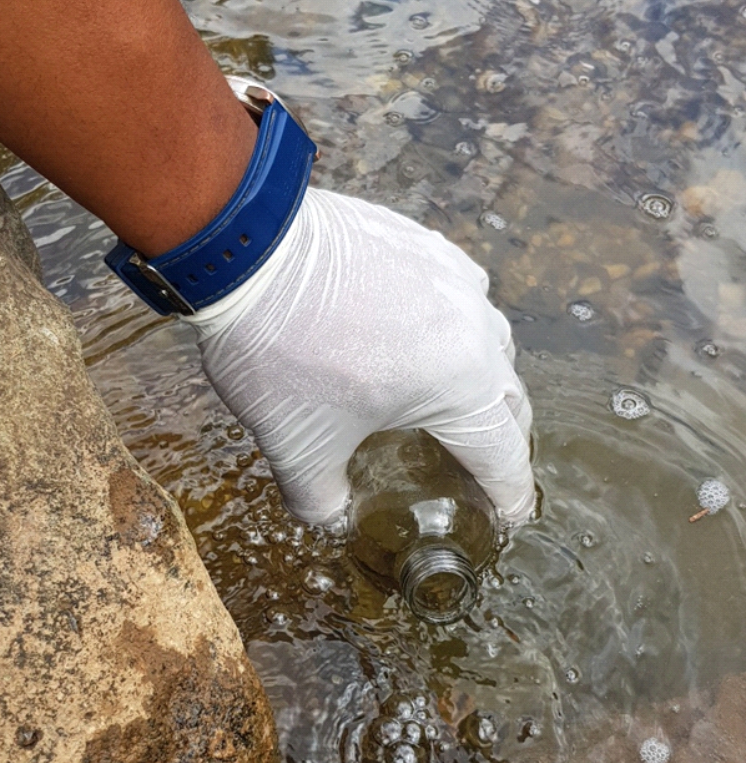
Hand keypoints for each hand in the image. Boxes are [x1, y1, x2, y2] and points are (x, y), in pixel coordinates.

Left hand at [185, 188, 534, 526]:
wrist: (251, 250)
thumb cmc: (281, 354)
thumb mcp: (297, 445)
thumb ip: (319, 498)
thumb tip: (330, 517)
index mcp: (458, 386)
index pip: (501, 454)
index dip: (509, 493)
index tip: (511, 516)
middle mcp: (473, 331)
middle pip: (511, 397)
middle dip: (504, 437)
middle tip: (484, 462)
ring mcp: (454, 279)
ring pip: (494, 340)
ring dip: (487, 377)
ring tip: (458, 394)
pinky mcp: (427, 245)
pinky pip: (465, 292)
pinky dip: (460, 324)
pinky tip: (429, 328)